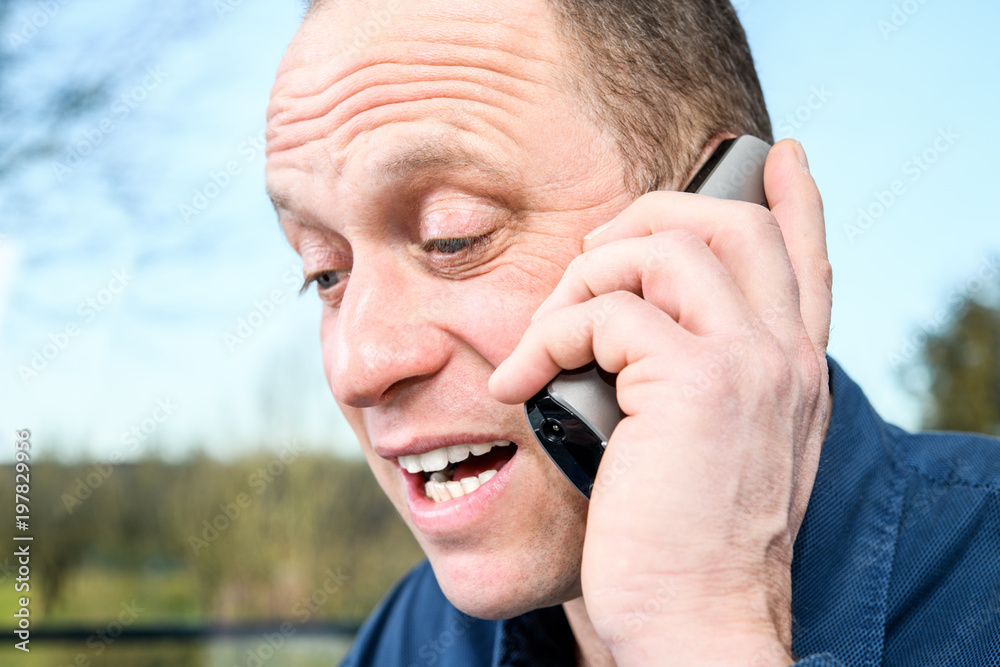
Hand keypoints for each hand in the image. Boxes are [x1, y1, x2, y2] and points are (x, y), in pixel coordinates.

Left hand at [489, 139, 831, 664]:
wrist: (695, 621)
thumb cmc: (683, 545)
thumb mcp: (715, 454)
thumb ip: (707, 386)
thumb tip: (644, 336)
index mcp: (793, 373)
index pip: (807, 259)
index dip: (796, 199)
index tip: (780, 156)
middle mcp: (784, 356)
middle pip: (729, 224)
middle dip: (646, 217)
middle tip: (590, 258)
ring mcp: (747, 362)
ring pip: (663, 248)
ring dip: (585, 278)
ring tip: (546, 334)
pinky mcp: (695, 381)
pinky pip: (607, 312)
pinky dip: (551, 334)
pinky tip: (523, 378)